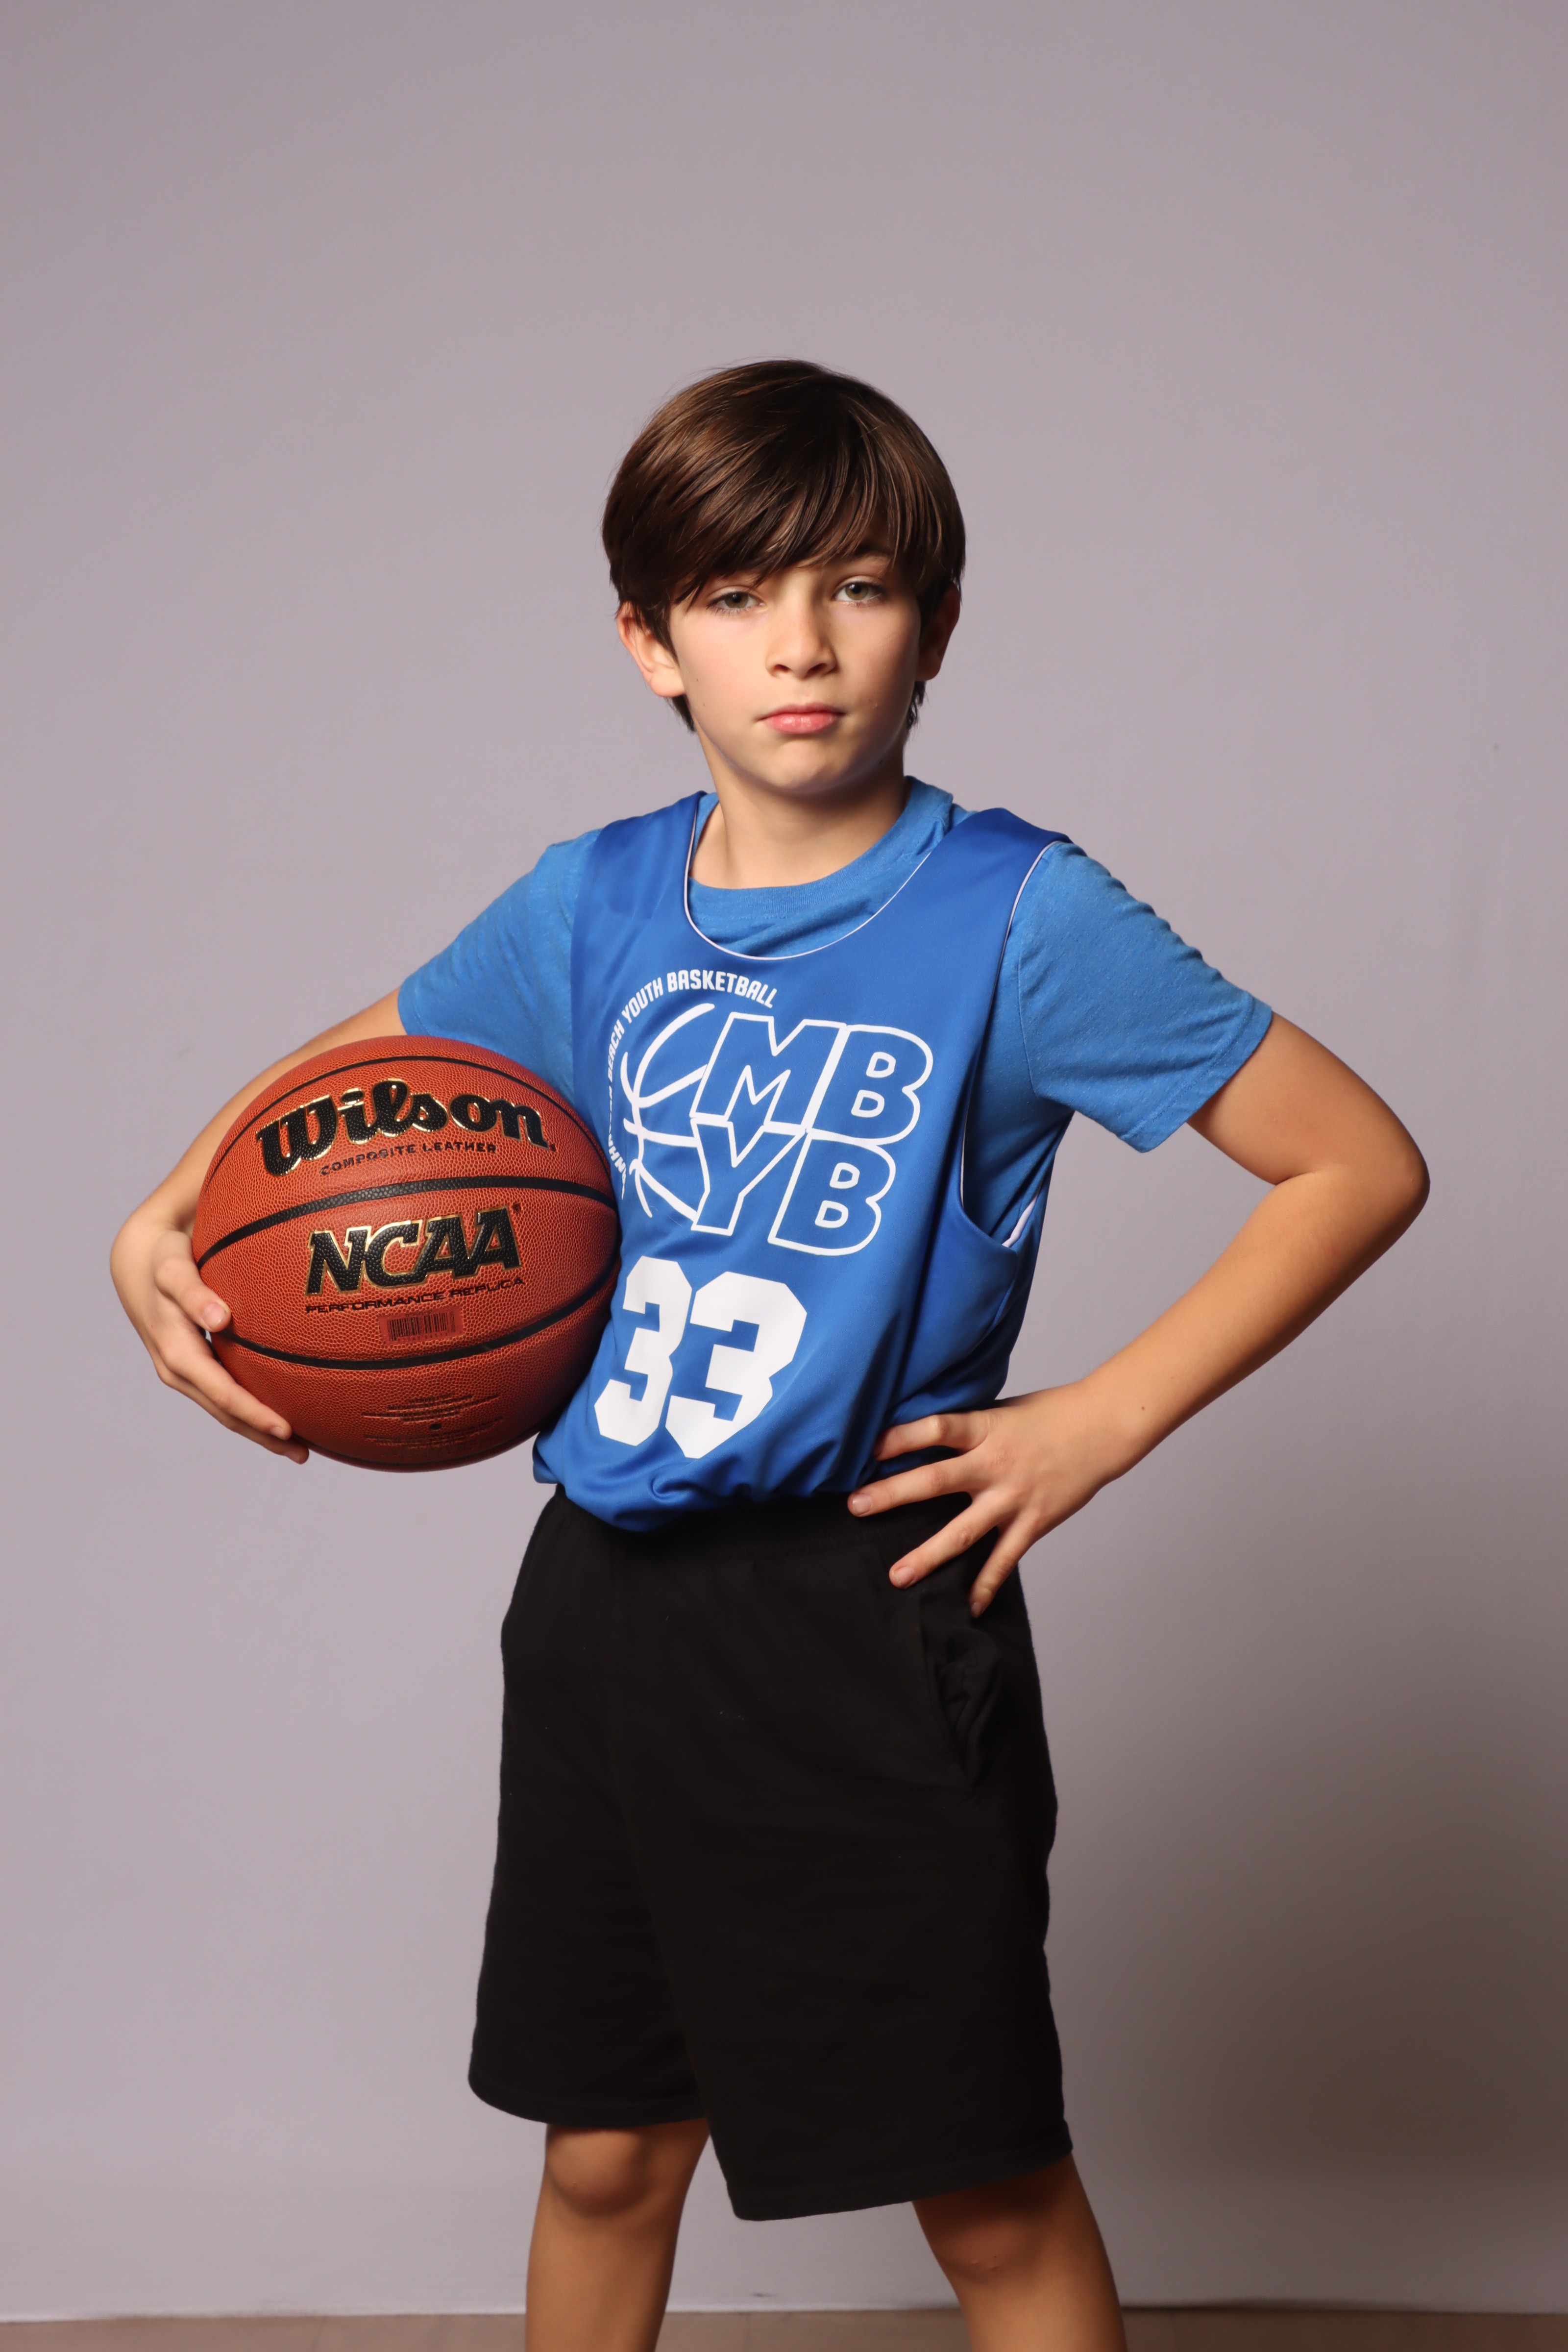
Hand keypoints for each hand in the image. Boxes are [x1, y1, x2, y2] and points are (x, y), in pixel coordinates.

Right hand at [110, 1207, 307, 1461]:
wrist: (138, 1263)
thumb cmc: (165, 1261)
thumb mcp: (174, 1271)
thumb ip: (194, 1293)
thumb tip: (220, 1318)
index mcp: (178, 1355)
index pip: (223, 1394)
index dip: (254, 1414)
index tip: (287, 1430)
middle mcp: (179, 1371)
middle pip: (226, 1413)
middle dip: (263, 1435)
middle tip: (304, 1454)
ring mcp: (184, 1374)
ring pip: (225, 1411)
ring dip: (258, 1431)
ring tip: (299, 1448)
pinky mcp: (193, 1368)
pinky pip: (224, 1395)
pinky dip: (251, 1410)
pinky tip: (281, 1413)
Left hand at [847, 1384, 1132, 1613]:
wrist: (1103, 1428)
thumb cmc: (1051, 1413)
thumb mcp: (1003, 1410)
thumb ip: (970, 1428)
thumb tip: (929, 1436)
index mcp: (986, 1429)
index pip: (936, 1430)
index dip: (901, 1436)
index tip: (868, 1447)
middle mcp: (995, 1465)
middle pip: (936, 1481)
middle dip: (892, 1494)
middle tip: (856, 1506)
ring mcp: (1013, 1498)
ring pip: (964, 1531)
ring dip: (928, 1555)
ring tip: (897, 1576)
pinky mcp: (1033, 1522)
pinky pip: (1004, 1559)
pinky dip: (986, 1585)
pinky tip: (970, 1607)